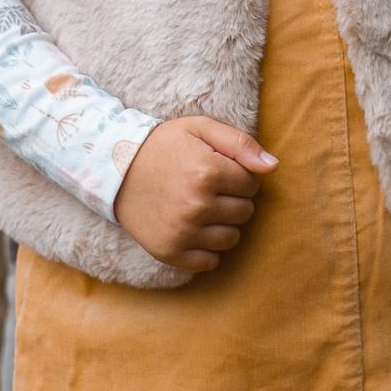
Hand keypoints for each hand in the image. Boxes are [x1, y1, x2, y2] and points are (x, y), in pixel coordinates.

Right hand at [115, 115, 275, 272]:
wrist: (117, 169)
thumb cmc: (164, 145)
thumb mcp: (201, 128)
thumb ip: (241, 144)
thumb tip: (273, 167)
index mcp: (207, 172)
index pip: (252, 184)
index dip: (241, 176)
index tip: (222, 170)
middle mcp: (196, 205)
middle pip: (245, 212)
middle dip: (234, 199)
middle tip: (212, 188)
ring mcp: (182, 232)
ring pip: (231, 238)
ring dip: (224, 224)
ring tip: (204, 207)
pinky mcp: (169, 252)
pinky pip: (209, 262)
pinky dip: (208, 248)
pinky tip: (196, 229)